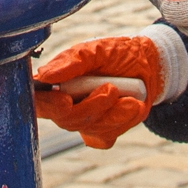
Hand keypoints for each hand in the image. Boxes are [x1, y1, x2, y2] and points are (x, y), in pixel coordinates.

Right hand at [32, 25, 187, 148]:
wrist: (148, 65)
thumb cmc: (117, 53)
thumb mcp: (96, 50)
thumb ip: (72, 61)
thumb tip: (44, 76)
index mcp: (57, 84)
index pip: (39, 101)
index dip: (48, 105)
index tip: (65, 100)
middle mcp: (66, 106)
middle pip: (65, 120)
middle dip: (91, 106)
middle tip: (111, 88)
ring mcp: (84, 122)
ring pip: (89, 129)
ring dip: (114, 111)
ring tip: (129, 93)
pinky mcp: (102, 132)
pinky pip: (106, 137)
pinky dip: (123, 119)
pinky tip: (132, 104)